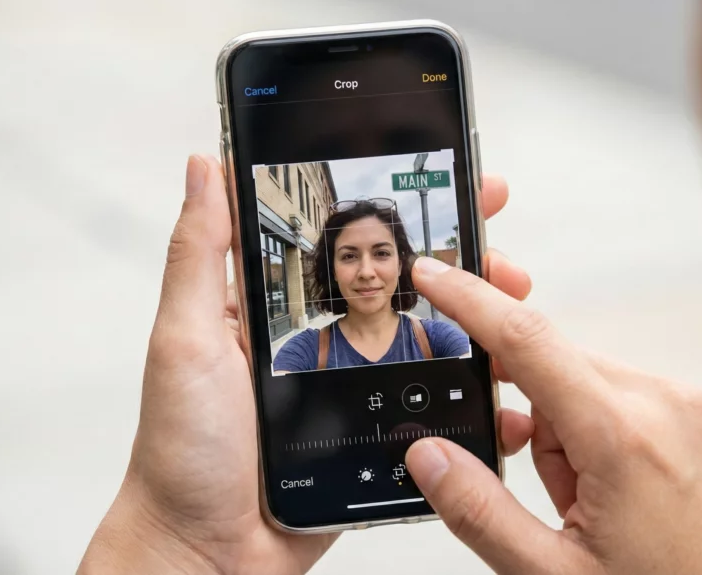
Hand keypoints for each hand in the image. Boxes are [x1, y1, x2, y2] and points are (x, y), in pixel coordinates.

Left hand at [78, 156, 535, 574]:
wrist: (205, 552)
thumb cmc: (182, 450)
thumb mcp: (185, 338)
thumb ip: (199, 254)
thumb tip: (204, 166)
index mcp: (278, 309)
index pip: (350, 243)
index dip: (403, 212)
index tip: (452, 183)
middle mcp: (320, 342)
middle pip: (405, 290)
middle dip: (465, 264)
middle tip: (504, 256)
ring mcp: (350, 391)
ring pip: (428, 344)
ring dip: (481, 324)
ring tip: (519, 312)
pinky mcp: (371, 436)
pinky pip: (430, 407)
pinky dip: (471, 395)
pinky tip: (504, 388)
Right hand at [405, 257, 701, 574]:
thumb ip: (480, 510)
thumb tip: (429, 456)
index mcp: (622, 437)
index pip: (526, 340)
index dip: (470, 298)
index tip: (434, 273)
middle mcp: (669, 404)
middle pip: (559, 374)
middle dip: (539, 423)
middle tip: (562, 497)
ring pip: (599, 387)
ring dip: (580, 432)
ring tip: (606, 506)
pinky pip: (642, 399)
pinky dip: (620, 432)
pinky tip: (637, 492)